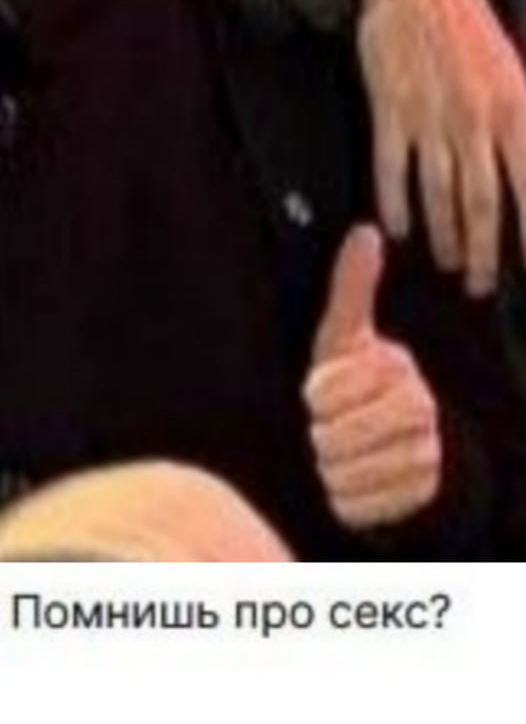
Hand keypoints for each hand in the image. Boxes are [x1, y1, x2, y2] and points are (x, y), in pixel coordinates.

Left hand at [304, 225, 441, 530]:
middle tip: (333, 424)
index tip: (325, 391)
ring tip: (344, 450)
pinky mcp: (412, 503)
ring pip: (340, 472)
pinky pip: (353, 506)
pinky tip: (356, 479)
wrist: (399, 444)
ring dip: (330, 465)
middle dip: (322, 431)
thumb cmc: (360, 383)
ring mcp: (421, 461)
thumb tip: (366, 229)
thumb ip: (352, 287)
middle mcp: (419, 415)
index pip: (323, 391)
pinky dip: (344, 497)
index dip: (315, 394)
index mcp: (398, 371)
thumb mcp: (348, 336)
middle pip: (331, 434)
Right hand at [360, 0, 525, 294]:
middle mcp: (475, 119)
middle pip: (482, 203)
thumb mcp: (517, 73)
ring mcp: (429, 117)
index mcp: (515, 109)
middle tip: (481, 283)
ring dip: (443, 236)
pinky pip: (392, 168)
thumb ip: (524, 125)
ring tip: (447, 263)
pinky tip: (398, 227)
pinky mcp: (390, 111)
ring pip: (438, 193)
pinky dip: (394, 203)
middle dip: (484, 253)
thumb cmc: (472, 30)